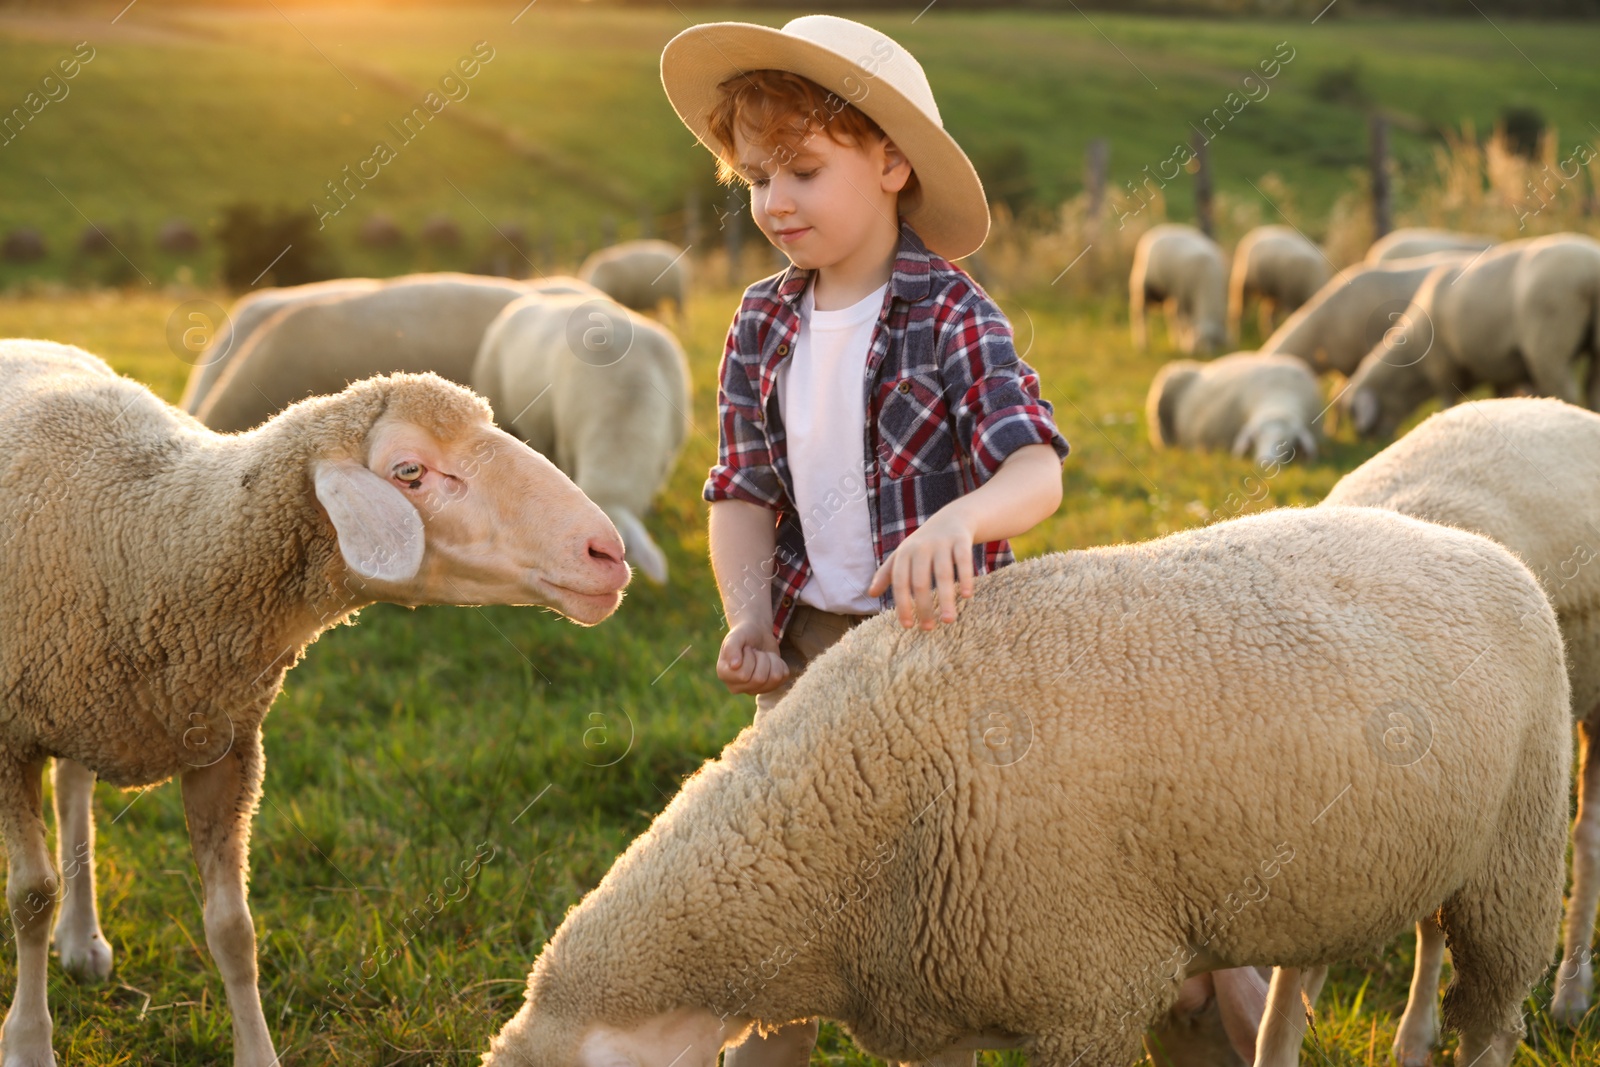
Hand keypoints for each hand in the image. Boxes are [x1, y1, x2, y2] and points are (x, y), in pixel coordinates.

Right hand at [716, 619, 789, 694]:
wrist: (757, 634)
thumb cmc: (744, 634)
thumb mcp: (735, 636)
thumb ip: (731, 648)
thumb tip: (735, 665)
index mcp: (724, 674)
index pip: (744, 675)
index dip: (749, 657)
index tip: (746, 649)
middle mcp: (737, 686)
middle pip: (760, 679)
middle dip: (761, 658)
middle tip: (755, 651)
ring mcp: (755, 689)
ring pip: (774, 679)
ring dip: (771, 660)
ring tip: (762, 655)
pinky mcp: (770, 686)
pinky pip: (783, 677)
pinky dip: (780, 663)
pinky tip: (770, 659)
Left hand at [866, 507, 975, 629]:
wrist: (952, 517)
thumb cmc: (923, 544)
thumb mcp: (903, 554)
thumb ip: (886, 573)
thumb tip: (870, 593)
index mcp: (904, 553)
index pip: (900, 582)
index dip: (902, 605)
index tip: (908, 626)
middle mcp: (921, 547)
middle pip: (920, 582)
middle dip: (924, 607)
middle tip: (929, 628)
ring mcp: (942, 543)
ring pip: (943, 574)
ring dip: (945, 599)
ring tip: (948, 620)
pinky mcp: (961, 540)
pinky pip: (963, 561)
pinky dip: (965, 578)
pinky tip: (966, 596)